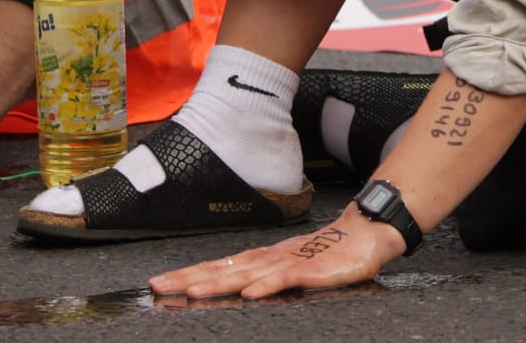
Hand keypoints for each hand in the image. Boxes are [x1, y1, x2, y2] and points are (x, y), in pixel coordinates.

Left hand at [148, 205, 403, 298]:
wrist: (367, 233)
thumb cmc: (330, 253)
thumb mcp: (291, 268)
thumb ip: (266, 278)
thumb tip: (237, 288)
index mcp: (262, 259)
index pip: (218, 267)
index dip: (188, 274)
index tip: (159, 282)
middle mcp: (269, 258)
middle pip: (223, 269)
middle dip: (189, 278)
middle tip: (159, 286)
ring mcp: (289, 262)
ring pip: (247, 273)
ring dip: (218, 282)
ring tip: (192, 291)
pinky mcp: (312, 269)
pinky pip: (286, 278)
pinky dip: (266, 284)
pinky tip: (250, 292)